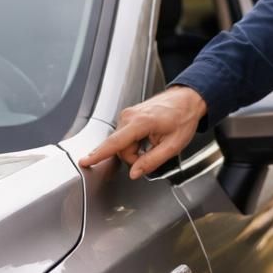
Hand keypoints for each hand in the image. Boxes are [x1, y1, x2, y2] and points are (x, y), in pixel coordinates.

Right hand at [78, 85, 206, 178]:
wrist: (187, 99)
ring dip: (135, 149)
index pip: (115, 143)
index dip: (98, 154)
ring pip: (122, 143)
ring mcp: (128, 114)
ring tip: (153, 142)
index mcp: (141, 122)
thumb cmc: (183, 118)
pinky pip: (125, 136)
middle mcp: (130, 116)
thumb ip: (152, 161)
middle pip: (120, 148)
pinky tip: (148, 137)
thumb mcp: (173, 146)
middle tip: (153, 152)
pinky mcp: (128, 115)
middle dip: (133, 156)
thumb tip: (135, 172)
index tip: (85, 161)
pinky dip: (135, 141)